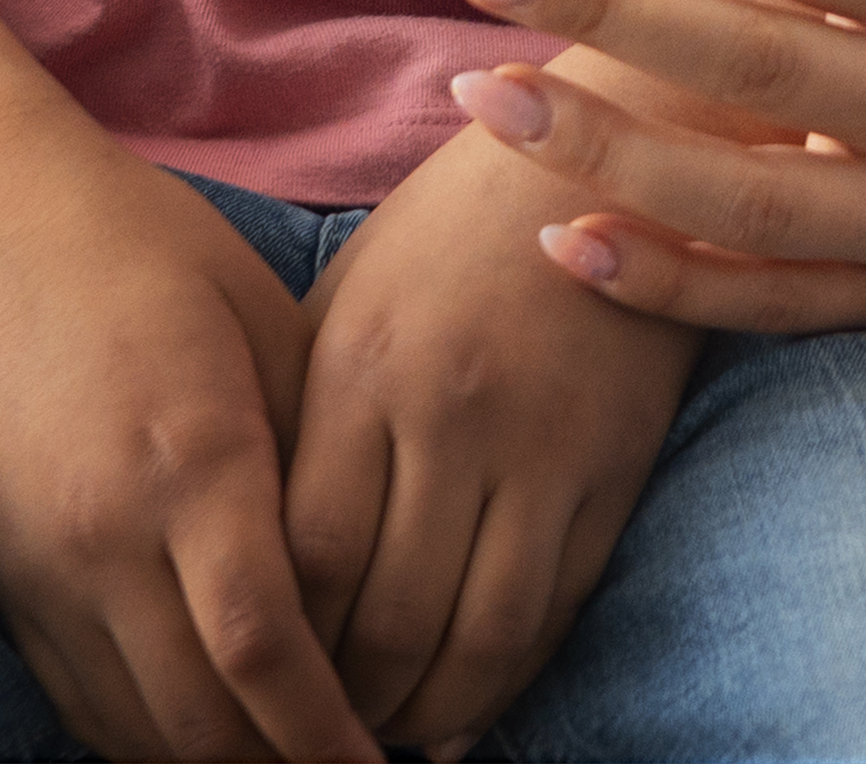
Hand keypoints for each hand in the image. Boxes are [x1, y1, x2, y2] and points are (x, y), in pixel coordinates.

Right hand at [0, 103, 374, 761]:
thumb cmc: (136, 242)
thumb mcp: (262, 319)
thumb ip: (316, 450)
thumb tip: (383, 563)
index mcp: (194, 461)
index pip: (269, 654)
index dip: (329, 736)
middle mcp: (105, 537)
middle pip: (203, 724)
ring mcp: (39, 567)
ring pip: (135, 731)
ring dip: (219, 762)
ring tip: (292, 755)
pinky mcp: (1, 576)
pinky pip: (78, 700)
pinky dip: (145, 734)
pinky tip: (208, 728)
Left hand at [281, 132, 696, 752]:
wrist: (613, 160)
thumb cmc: (449, 236)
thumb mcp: (350, 303)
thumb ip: (303, 422)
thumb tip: (248, 560)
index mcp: (365, 368)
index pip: (306, 555)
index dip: (280, 643)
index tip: (256, 680)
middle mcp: (450, 415)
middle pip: (387, 614)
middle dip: (345, 702)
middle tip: (316, 734)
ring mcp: (544, 446)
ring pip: (479, 636)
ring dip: (425, 712)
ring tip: (388, 736)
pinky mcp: (616, 467)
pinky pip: (557, 608)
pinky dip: (505, 683)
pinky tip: (462, 714)